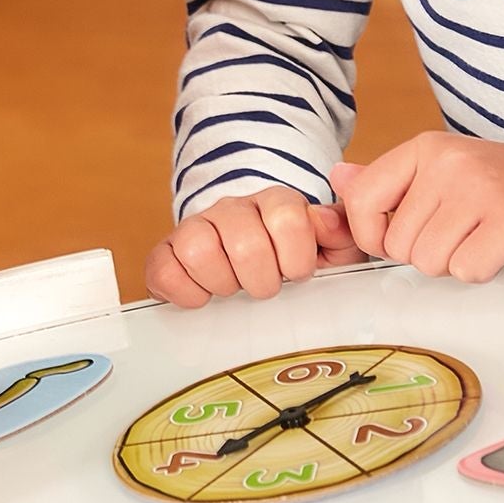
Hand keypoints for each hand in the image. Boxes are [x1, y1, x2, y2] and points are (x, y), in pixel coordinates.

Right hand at [146, 186, 368, 307]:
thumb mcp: (329, 249)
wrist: (245, 259)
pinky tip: (202, 298)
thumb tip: (326, 223)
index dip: (296, 257)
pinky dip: (185, 292)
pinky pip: (163, 268)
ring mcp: (195, 228)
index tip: (297, 274)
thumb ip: (340, 233)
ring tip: (233, 290)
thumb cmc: (290, 260)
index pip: (287, 218)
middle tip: (265, 287)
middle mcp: (232, 209)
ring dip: (223, 283)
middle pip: (245, 242)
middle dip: (261, 279)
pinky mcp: (166, 253)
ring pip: (200, 249)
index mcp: (274, 204)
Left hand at [330, 136, 503, 282]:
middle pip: (397, 244)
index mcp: (424, 148)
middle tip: (461, 234)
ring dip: (454, 263)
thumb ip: (390, 179)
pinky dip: (482, 271)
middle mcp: (446, 164)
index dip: (372, 235)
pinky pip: (466, 271)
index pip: (361, 200)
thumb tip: (337, 178)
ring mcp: (479, 190)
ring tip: (482, 238)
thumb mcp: (446, 169)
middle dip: (424, 253)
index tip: (397, 240)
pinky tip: (502, 249)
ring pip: (428, 262)